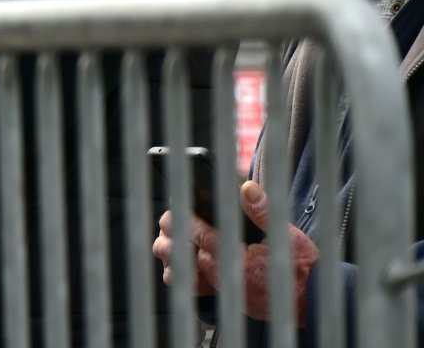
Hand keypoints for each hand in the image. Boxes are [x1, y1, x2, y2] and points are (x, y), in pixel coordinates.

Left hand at [155, 181, 316, 322]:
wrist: (313, 301)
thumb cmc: (302, 268)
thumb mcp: (288, 235)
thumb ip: (263, 211)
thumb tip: (247, 189)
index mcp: (235, 259)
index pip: (196, 234)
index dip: (183, 218)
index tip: (179, 206)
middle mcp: (225, 276)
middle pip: (187, 251)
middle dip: (178, 234)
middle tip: (176, 218)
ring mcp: (226, 289)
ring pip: (192, 268)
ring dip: (185, 253)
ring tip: (183, 237)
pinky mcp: (231, 298)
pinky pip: (204, 282)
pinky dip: (197, 269)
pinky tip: (200, 257)